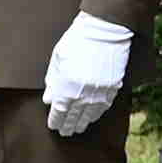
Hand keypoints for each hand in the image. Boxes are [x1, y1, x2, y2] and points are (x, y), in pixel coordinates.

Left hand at [38, 13, 133, 136]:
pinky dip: (96, 114)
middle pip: (74, 118)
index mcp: (67, 88)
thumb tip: (48, 100)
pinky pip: (103, 107)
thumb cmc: (77, 41)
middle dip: (68, 126)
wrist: (105, 30)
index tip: (53, 126)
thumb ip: (52, 81)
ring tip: (78, 128)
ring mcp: (100, 93)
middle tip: (65, 132)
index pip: (59, 113)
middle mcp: (83, 94)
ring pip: (90, 115)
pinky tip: (92, 117)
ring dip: (82, 123)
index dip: (55, 121)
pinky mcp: (113, 88)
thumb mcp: (58, 59)